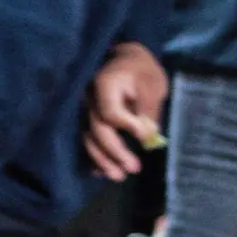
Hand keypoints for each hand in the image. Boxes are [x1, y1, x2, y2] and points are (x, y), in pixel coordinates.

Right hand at [84, 42, 168, 181]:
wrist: (124, 60)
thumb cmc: (142, 71)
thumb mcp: (152, 84)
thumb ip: (148, 109)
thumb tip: (145, 136)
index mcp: (104, 85)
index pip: (110, 113)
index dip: (128, 126)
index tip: (146, 136)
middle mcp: (88, 98)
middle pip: (97, 129)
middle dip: (114, 152)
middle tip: (133, 169)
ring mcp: (83, 108)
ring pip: (87, 137)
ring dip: (101, 159)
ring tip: (117, 176)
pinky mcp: (85, 117)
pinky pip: (85, 137)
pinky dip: (92, 155)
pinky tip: (99, 171)